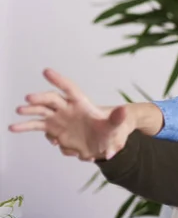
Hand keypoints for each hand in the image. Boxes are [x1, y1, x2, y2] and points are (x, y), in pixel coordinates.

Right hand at [9, 69, 134, 160]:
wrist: (103, 145)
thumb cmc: (110, 132)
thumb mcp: (115, 126)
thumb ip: (117, 118)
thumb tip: (124, 110)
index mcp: (82, 104)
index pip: (69, 88)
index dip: (59, 80)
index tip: (46, 71)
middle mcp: (68, 108)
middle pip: (52, 99)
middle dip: (41, 98)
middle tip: (29, 99)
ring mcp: (59, 118)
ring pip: (42, 112)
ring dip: (31, 112)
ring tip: (19, 112)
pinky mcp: (54, 129)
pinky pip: (37, 126)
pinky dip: (26, 126)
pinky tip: (14, 127)